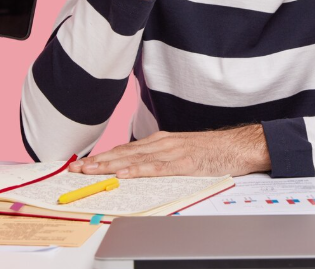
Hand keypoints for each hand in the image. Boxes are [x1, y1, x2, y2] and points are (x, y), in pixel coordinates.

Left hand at [68, 126, 271, 177]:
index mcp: (162, 140)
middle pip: (125, 152)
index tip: (84, 163)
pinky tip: (123, 173)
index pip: (126, 149)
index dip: (104, 156)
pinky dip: (137, 170)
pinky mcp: (184, 162)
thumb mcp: (183, 151)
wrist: (239, 146)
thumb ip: (163, 158)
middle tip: (76, 169)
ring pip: (135, 159)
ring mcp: (173, 151)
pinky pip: (156, 168)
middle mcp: (163, 142)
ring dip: (110, 165)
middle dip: (99, 161)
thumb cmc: (214, 151)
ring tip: (90, 171)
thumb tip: (142, 168)